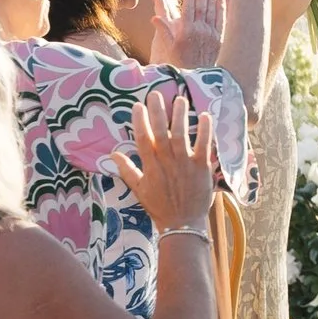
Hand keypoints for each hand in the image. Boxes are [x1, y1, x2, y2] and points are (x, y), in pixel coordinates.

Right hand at [106, 90, 219, 234]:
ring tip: (179, 99)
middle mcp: (167, 162)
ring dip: (180, 116)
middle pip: (161, 132)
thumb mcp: (139, 189)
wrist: (183, 223)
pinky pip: (204, 144)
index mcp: (151, 166)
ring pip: (182, 135)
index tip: (137, 105)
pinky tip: (205, 115)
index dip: (139, 121)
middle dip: (158, 112)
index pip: (143, 139)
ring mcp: (185, 163)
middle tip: (156, 95)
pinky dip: (205, 130)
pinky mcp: (202, 166)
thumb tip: (112, 154)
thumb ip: (127, 170)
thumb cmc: (159, 206)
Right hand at [153, 0, 225, 68]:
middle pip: (202, 6)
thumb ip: (163, 30)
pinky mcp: (218, 38)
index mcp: (186, 31)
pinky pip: (221, 20)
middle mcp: (199, 30)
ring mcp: (210, 34)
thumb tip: (154, 18)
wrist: (195, 76)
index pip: (189, 8)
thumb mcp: (168, 47)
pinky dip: (222, 8)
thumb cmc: (178, 61)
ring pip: (212, 10)